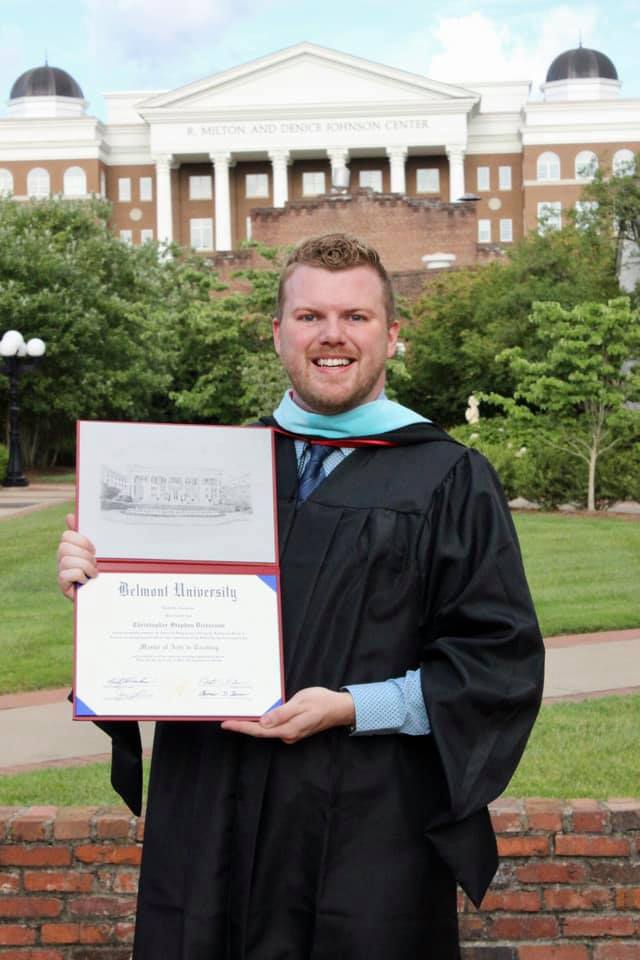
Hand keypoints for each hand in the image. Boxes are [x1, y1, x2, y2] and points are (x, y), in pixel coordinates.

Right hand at [57, 513, 97, 599]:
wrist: (104, 592)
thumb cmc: (100, 569)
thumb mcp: (96, 550)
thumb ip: (85, 534)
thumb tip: (69, 516)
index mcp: (70, 547)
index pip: (67, 535)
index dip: (82, 541)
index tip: (94, 550)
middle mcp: (62, 558)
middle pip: (64, 547)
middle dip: (84, 555)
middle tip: (94, 563)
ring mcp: (61, 571)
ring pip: (66, 560)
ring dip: (85, 567)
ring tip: (93, 573)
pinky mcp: (62, 584)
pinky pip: (65, 574)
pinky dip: (79, 576)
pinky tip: (85, 581)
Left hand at [220, 687, 354, 743]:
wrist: (339, 708)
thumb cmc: (321, 702)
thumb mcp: (301, 703)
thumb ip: (281, 713)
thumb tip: (263, 722)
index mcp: (288, 729)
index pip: (259, 730)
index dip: (241, 727)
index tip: (226, 724)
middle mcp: (287, 735)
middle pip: (260, 732)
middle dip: (243, 726)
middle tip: (225, 720)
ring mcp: (291, 733)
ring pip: (267, 730)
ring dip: (252, 724)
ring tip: (236, 718)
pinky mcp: (293, 729)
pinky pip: (274, 727)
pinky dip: (263, 723)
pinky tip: (257, 716)